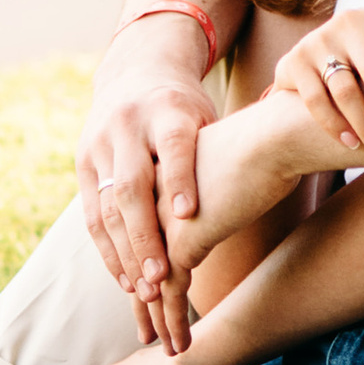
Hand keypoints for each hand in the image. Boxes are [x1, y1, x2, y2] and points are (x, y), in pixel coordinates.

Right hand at [77, 37, 216, 322]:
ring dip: (125, 252)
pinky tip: (125, 279)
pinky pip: (91, 214)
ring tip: (145, 292)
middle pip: (131, 184)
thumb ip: (221, 151)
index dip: (180, 180)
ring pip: (107, 206)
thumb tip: (279, 168)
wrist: (137, 72)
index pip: (174, 147)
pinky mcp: (83, 163)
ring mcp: (100, 144)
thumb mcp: (208, 119)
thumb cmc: (188, 111)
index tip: (188, 214)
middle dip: (144, 235)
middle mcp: (128, 124)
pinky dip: (108, 249)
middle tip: (161, 279)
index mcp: (169, 110)